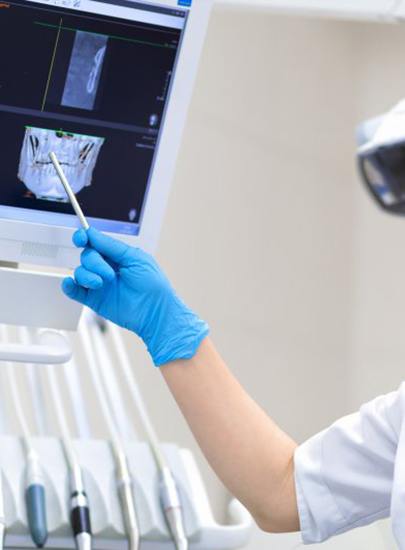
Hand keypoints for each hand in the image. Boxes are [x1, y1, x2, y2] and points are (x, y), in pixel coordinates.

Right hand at [62, 227, 208, 365]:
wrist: (155, 312)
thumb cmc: (154, 286)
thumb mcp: (136, 259)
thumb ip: (112, 246)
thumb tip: (93, 234)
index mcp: (118, 256)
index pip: (96, 243)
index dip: (85, 238)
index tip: (80, 238)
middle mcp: (107, 268)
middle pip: (87, 256)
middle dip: (94, 262)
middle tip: (109, 274)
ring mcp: (100, 284)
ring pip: (80, 272)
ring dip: (87, 275)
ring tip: (101, 284)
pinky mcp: (94, 300)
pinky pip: (75, 291)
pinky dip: (69, 286)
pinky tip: (71, 284)